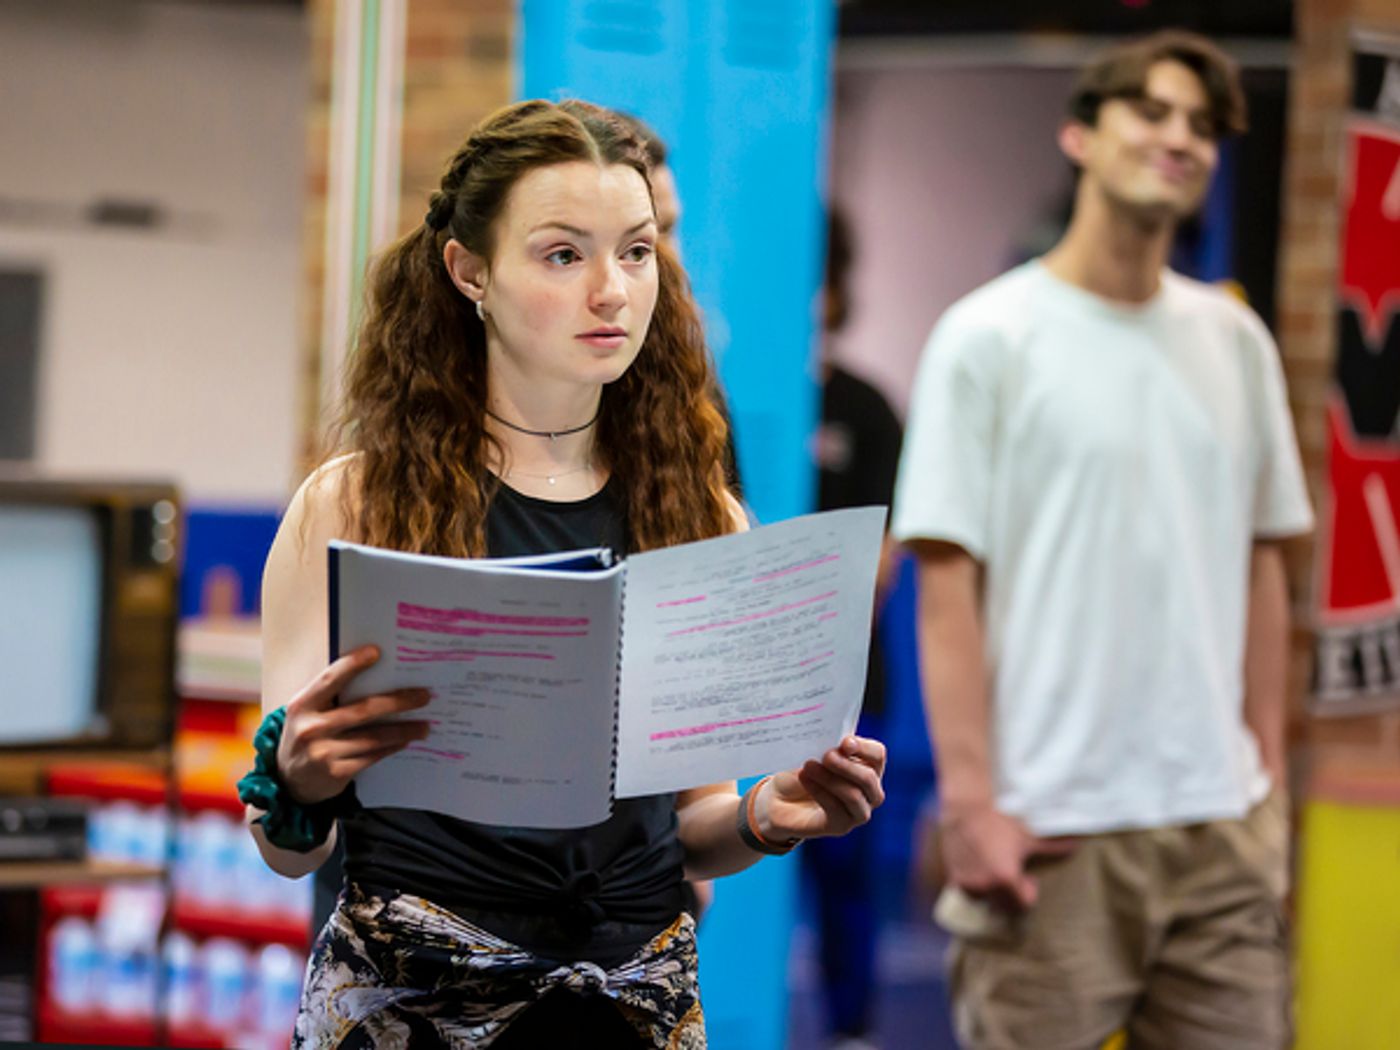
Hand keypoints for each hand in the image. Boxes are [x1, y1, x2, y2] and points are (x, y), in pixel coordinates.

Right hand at [276, 645, 432, 804]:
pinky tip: (405, 742)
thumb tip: (380, 676)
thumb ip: (333, 696)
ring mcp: (323, 753)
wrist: (289, 782)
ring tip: (424, 726)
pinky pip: (372, 757)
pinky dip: (391, 748)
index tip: (377, 652)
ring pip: (374, 737)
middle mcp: (311, 728)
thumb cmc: (307, 734)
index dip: (352, 665)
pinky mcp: (336, 773)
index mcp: (302, 705)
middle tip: (424, 696)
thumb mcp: (309, 713)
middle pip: (363, 710)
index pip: (330, 680)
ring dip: (404, 730)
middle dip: (398, 702)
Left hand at [757, 735, 886, 841]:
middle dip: (847, 765)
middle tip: (826, 755)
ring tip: (808, 765)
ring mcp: (858, 811)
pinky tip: (804, 778)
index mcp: (868, 766)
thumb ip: (828, 744)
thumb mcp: (814, 751)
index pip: (877, 755)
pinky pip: (836, 809)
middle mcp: (870, 791)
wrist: (781, 797)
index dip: (864, 747)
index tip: (844, 742)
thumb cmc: (803, 769)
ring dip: (830, 779)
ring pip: (853, 796)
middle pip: (869, 778)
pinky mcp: (841, 826)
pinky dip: (819, 791)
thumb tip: (832, 738)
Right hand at [938, 803, 1075, 909]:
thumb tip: (1078, 846)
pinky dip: (974, 884)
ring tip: (994, 871)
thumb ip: (1053, 846)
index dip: (1028, 892)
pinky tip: (978, 866)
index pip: (1022, 906)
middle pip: (1004, 907)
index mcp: (1007, 879)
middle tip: (1012, 874)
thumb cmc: (1000, 821)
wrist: (966, 808)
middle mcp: (986, 886)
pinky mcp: (954, 876)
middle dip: (1011, 894)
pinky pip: (967, 891)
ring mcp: (968, 883)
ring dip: (992, 891)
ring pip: (985, 900)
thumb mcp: (1028, 836)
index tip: (1028, 877)